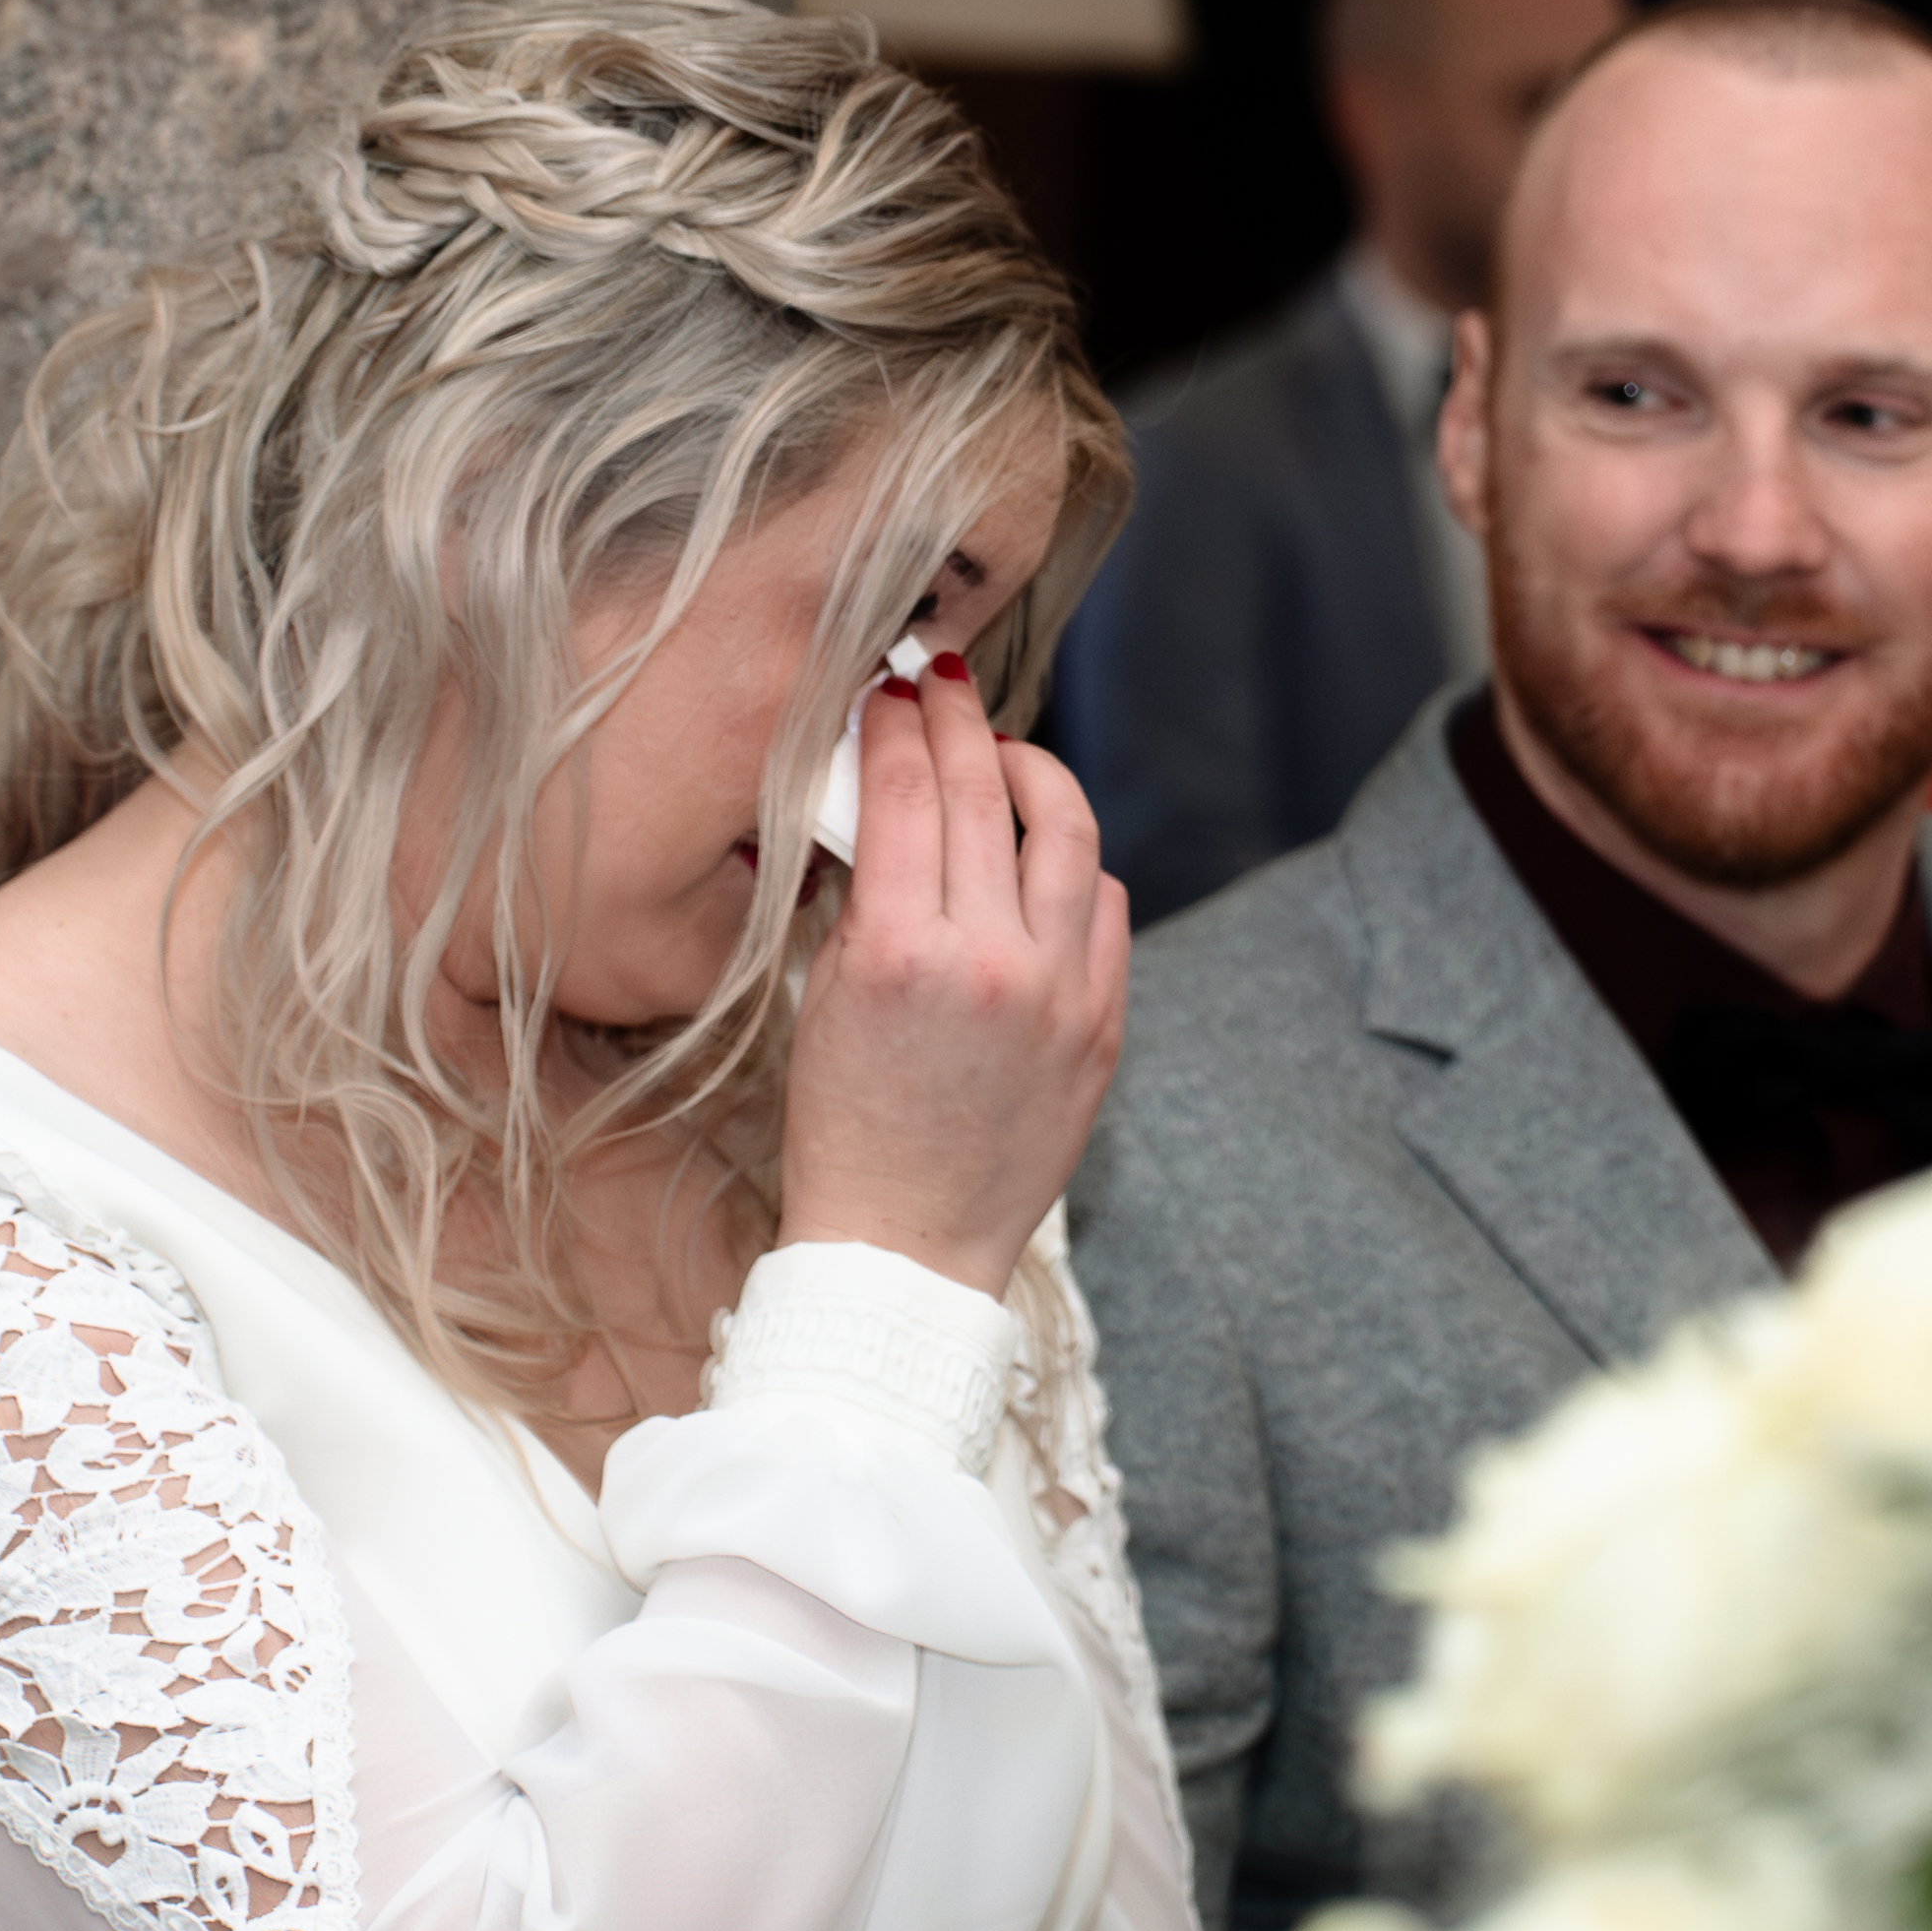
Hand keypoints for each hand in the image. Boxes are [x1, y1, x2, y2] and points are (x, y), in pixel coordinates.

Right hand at [778, 658, 1132, 1295]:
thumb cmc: (847, 1127)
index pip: (906, 790)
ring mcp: (1062, 991)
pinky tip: (1042, 857)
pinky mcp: (1104, 1023)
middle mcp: (993, 960)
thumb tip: (884, 804)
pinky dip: (1072, 867)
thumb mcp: (827, 998)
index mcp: (901, 952)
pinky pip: (1103, 906)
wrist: (906, 1244)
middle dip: (961, 721)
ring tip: (1005, 756)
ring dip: (1034, 773)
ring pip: (1068, 831)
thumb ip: (866, 896)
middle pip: (985, 792)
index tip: (891, 692)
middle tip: (942, 686)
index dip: (896, 725)